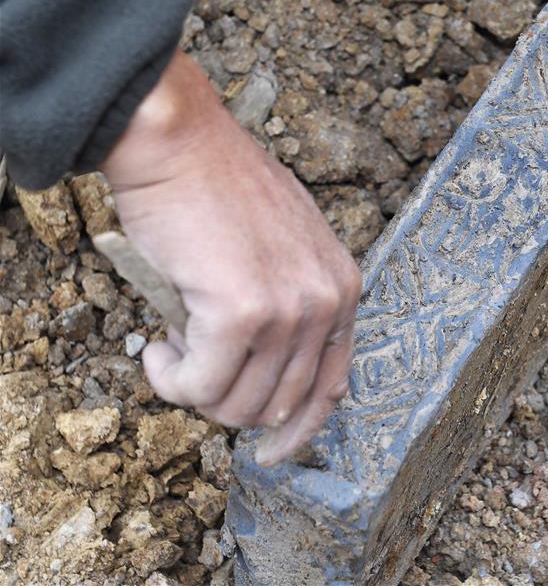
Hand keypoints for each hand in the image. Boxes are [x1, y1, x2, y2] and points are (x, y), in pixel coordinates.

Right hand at [101, 52, 361, 465]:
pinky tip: (158, 346)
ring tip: (172, 345)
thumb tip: (263, 374)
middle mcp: (327, 302)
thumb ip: (289, 306)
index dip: (300, 428)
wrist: (182, 142)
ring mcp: (288, 309)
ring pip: (235, 404)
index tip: (272, 450)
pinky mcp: (240, 312)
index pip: (333, 385)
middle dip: (227, 401)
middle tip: (193, 364)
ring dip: (193, 389)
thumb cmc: (220, 189)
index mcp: (343, 288)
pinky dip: (169, 378)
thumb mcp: (284, 247)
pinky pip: (198, 386)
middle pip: (279, 406)